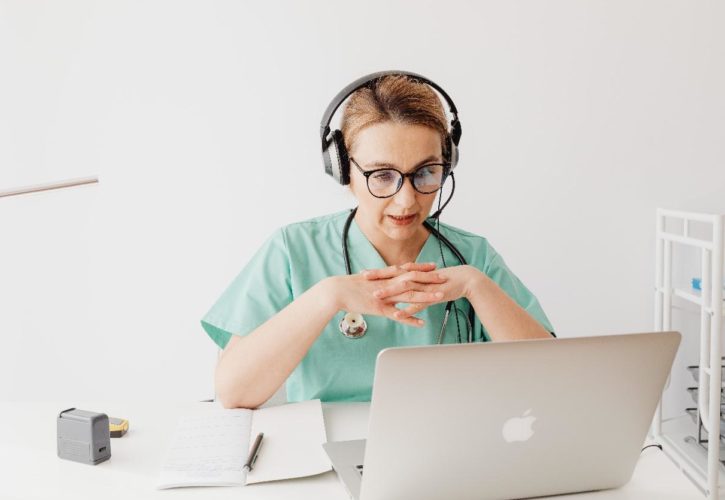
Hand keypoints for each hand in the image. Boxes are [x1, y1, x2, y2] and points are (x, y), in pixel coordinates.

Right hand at [327, 263, 447, 326]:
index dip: (421, 268)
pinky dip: (410, 318)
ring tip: (440, 296)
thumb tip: (381, 278)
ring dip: (426, 296)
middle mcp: (388, 284)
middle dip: (430, 279)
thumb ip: (376, 279)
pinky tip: (421, 323)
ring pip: (410, 296)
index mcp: (385, 276)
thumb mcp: (365, 280)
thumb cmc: (348, 286)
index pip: (407, 270)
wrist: (336, 291)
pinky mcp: (380, 308)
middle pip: (413, 280)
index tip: (433, 267)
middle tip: (444, 278)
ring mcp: (385, 296)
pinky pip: (398, 315)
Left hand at [366, 265, 483, 320]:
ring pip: (404, 289)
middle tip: (363, 278)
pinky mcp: (432, 296)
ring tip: (376, 296)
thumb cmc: (443, 280)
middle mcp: (417, 277)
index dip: (378, 272)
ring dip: (390, 292)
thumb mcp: (425, 280)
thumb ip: (412, 282)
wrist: (464, 280)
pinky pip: (418, 304)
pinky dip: (407, 309)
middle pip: (395, 276)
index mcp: (414, 273)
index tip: (364, 273)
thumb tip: (401, 283)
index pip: (393, 271)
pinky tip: (398, 314)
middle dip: (379, 277)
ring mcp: (424, 287)